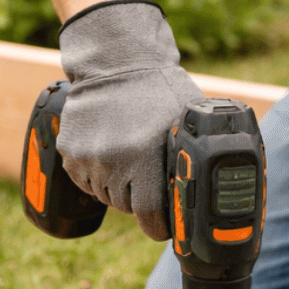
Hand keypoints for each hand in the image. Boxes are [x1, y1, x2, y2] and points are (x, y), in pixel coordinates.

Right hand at [56, 0, 204, 240]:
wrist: (116, 59)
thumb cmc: (159, 89)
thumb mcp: (188, 119)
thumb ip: (197, 153)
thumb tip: (219, 183)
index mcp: (145, 157)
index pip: (148, 215)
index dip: (157, 226)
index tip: (163, 228)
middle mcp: (113, 161)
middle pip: (126, 206)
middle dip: (139, 201)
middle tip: (148, 181)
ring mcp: (87, 157)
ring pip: (104, 195)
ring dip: (117, 188)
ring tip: (129, 162)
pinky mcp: (69, 151)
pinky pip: (84, 179)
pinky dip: (96, 174)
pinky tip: (109, 153)